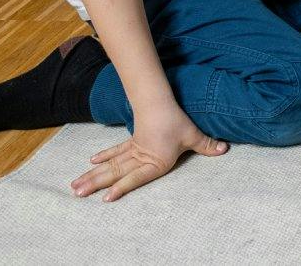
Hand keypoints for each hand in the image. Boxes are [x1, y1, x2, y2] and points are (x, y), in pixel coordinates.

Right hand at [71, 105, 225, 201]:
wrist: (161, 102)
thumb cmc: (177, 121)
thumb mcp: (193, 135)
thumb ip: (207, 145)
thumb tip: (224, 149)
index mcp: (155, 161)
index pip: (136, 177)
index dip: (122, 187)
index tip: (105, 198)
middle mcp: (141, 158)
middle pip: (115, 173)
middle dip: (96, 184)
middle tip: (77, 194)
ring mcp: (133, 150)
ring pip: (110, 165)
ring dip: (93, 175)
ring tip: (76, 185)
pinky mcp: (131, 142)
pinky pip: (115, 152)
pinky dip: (103, 158)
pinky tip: (90, 164)